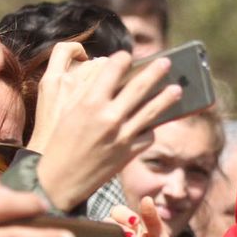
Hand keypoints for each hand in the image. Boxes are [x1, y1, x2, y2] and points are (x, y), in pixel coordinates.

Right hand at [29, 45, 182, 211]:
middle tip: (167, 61)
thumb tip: (107, 74)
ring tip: (177, 89)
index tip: (128, 56)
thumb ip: (88, 92)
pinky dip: (150, 128)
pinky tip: (153, 123)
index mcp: (90, 102)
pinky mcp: (129, 154)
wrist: (60, 180)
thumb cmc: (60, 142)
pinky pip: (148, 136)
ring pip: (152, 111)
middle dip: (155, 72)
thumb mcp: (68, 111)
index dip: (122, 59)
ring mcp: (122, 136)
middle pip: (140, 87)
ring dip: (167, 98)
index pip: (113, 69)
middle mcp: (109, 117)